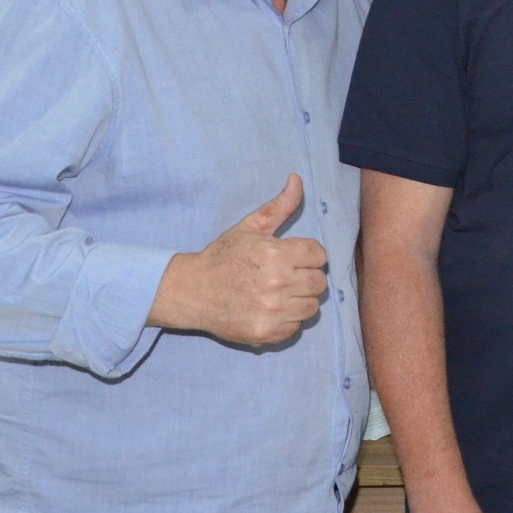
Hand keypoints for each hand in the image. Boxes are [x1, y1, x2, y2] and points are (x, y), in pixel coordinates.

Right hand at [149, 175, 328, 344]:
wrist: (192, 291)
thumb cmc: (223, 257)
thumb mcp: (249, 228)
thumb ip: (279, 207)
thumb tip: (297, 180)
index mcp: (276, 254)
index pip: (319, 255)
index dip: (308, 255)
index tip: (293, 257)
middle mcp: (277, 283)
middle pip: (320, 282)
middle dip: (306, 276)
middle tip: (286, 276)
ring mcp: (273, 311)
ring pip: (312, 307)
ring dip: (299, 300)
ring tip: (278, 293)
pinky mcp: (267, 333)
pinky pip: (296, 327)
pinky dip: (287, 320)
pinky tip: (270, 310)